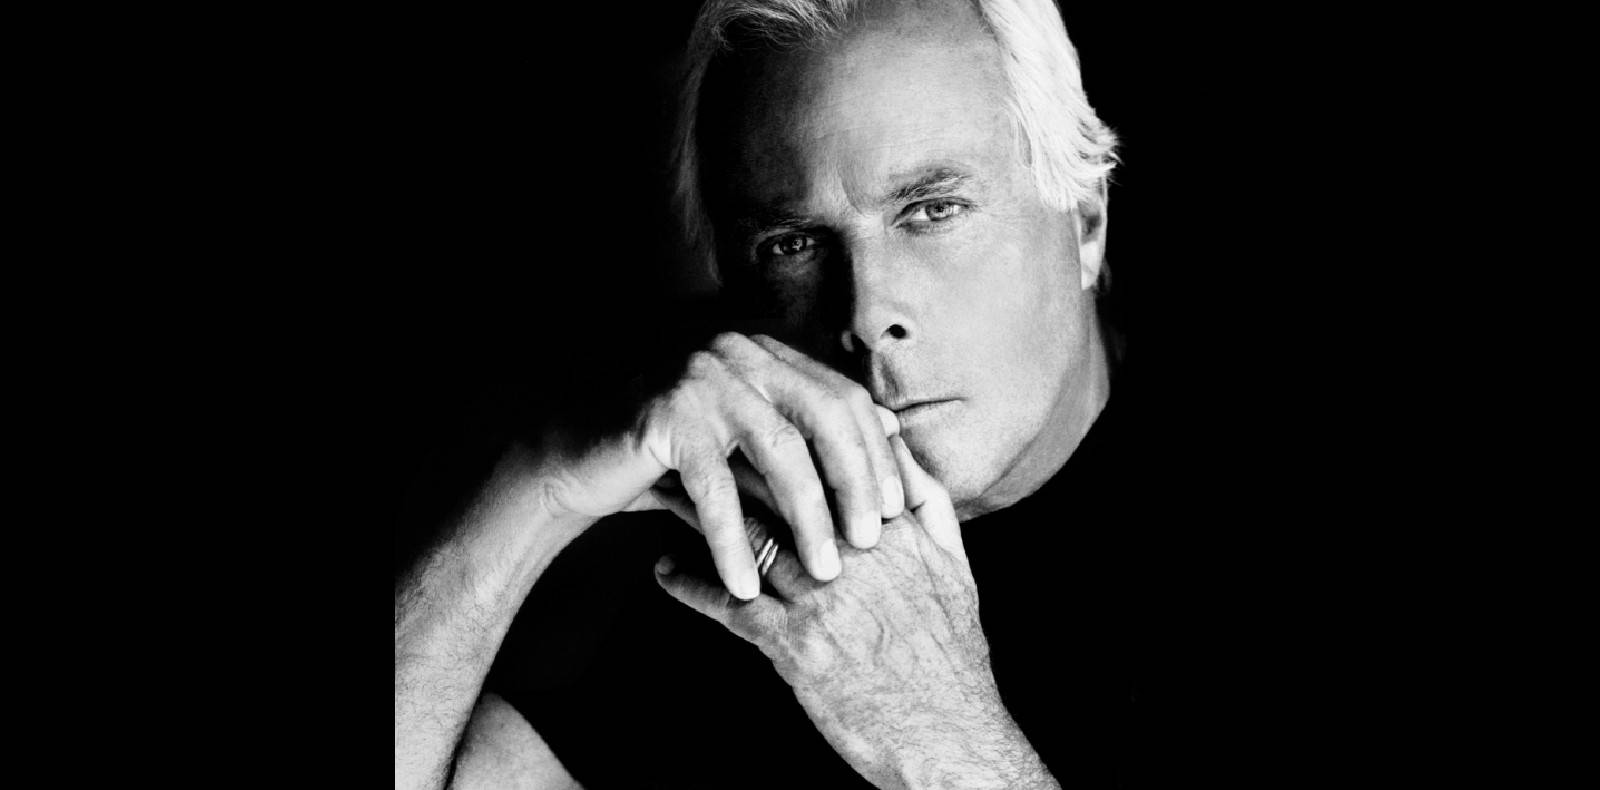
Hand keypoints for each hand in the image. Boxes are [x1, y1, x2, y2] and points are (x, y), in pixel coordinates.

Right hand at [533, 332, 904, 599]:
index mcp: (767, 351)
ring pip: (779, 451)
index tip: (895, 509)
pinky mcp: (665, 413)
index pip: (844, 396)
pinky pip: (716, 487)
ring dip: (806, 518)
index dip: (875, 452)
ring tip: (823, 572)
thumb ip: (811, 434)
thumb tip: (897, 432)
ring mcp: (702, 376)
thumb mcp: (750, 443)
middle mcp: (739, 351)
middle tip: (870, 541)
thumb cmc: (677, 459)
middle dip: (854, 482)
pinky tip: (746, 583)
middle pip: (825, 414)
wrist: (579, 460)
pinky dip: (734, 541)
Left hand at [654, 437, 1049, 787]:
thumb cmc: (952, 657)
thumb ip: (929, 504)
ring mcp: (821, 598)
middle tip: (686, 436)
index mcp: (894, 529)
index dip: (780, 432)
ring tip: (663, 492)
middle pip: (777, 488)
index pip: (827, 461)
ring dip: (697, 512)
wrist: (950, 737)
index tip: (745, 410)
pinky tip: (664, 570)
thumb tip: (897, 448)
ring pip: (746, 535)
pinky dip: (690, 584)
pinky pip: (728, 603)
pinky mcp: (793, 646)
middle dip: (727, 458)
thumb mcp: (958, 569)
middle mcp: (855, 554)